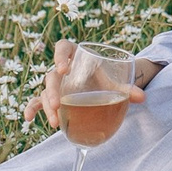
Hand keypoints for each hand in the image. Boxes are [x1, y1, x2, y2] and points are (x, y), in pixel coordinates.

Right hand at [26, 39, 146, 129]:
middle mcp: (63, 70)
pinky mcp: (53, 98)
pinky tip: (29, 119)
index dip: (60, 55)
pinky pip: (38, 102)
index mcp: (77, 56)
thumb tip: (142, 97)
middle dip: (53, 91)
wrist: (102, 87)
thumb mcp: (116, 83)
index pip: (63, 47)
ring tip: (55, 122)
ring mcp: (56, 85)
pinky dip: (32, 109)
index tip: (63, 68)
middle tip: (58, 105)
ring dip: (47, 106)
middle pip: (52, 76)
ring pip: (45, 92)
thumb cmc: (106, 80)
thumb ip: (127, 89)